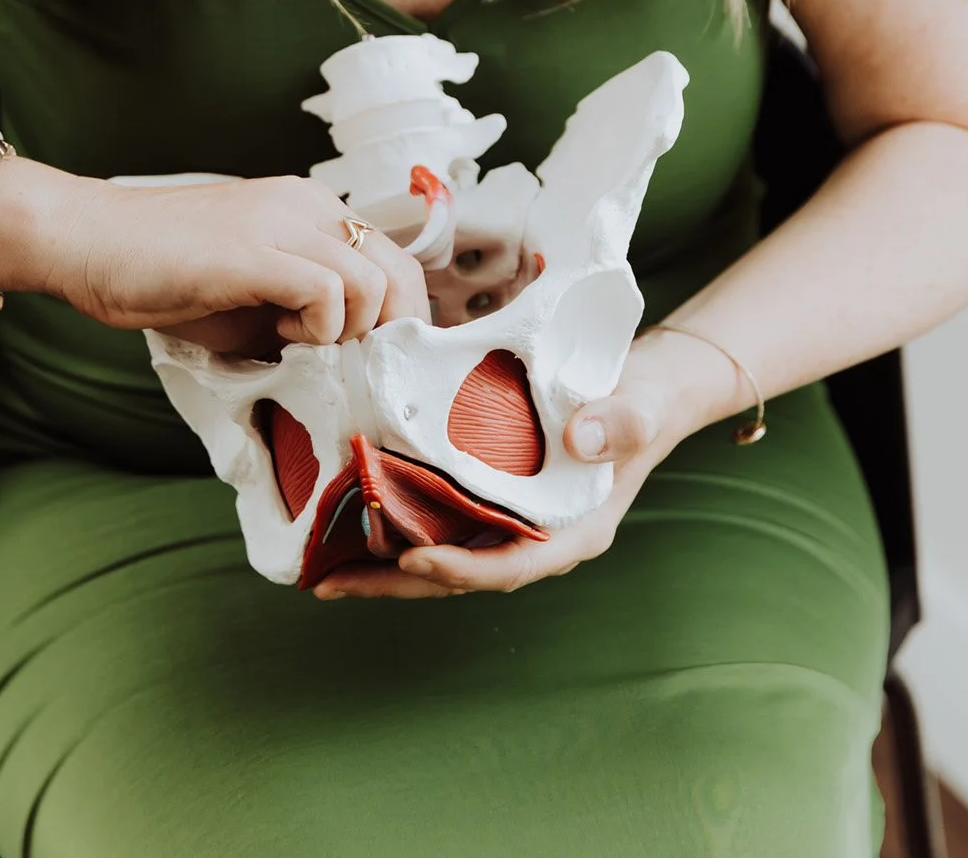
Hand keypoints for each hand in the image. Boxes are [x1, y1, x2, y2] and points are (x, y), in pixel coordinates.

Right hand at [46, 172, 430, 345]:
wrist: (90, 241)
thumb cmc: (162, 270)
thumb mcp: (251, 287)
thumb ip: (303, 306)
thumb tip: (350, 357)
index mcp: (309, 207)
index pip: (391, 258)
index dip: (395, 317)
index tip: (367, 357)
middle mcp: (306, 204)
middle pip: (397, 270)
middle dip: (387, 333)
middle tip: (344, 364)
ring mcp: (282, 222)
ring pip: (372, 281)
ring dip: (349, 332)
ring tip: (300, 346)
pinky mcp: (254, 251)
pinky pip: (327, 290)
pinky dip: (318, 328)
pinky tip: (278, 338)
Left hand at [311, 325, 728, 599]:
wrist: (645, 385)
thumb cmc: (645, 398)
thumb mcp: (641, 407)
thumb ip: (619, 424)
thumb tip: (579, 439)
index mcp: (573, 532)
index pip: (510, 566)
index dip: (462, 567)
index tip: (416, 558)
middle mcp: (536, 537)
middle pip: (461, 571)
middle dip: (397, 582)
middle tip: (330, 583)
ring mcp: (512, 520)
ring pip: (443, 550)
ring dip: (385, 561)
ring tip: (322, 563)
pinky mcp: (492, 494)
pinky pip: (441, 518)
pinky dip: (399, 521)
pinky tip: (355, 511)